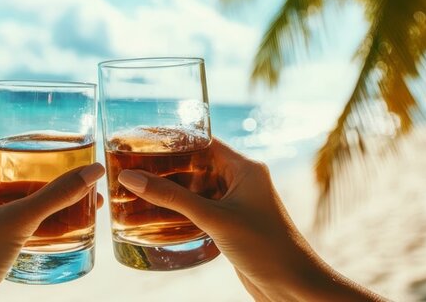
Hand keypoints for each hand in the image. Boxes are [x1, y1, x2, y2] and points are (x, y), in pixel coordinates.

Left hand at [0, 156, 104, 301]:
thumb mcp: (15, 222)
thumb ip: (55, 196)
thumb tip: (93, 171)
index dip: (25, 161)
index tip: (55, 163)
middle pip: (3, 190)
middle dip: (39, 193)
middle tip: (71, 192)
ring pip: (2, 217)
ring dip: (33, 216)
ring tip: (69, 217)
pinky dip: (20, 237)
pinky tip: (46, 241)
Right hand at [116, 140, 382, 301]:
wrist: (294, 285)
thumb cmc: (265, 247)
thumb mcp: (213, 218)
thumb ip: (172, 197)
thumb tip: (131, 178)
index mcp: (245, 168)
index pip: (203, 142)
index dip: (173, 139)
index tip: (142, 139)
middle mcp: (242, 181)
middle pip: (197, 165)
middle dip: (167, 167)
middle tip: (133, 167)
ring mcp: (237, 204)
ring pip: (197, 189)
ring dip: (172, 191)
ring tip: (138, 190)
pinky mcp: (232, 225)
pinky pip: (201, 210)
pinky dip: (181, 211)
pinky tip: (158, 216)